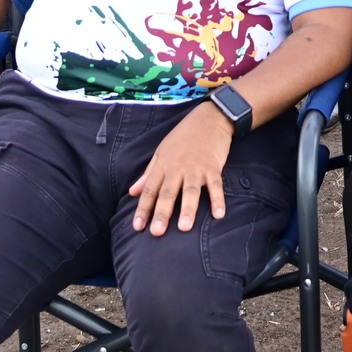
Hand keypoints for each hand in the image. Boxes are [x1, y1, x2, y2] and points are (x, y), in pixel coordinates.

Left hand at [128, 102, 234, 235]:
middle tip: (156, 232)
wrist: (208, 119)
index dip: (143, 208)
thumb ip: (148, 174)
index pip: (150, 189)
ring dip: (188, 209)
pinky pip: (216, 185)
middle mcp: (177, 168)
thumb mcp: (161, 152)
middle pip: (168, 192)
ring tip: (184, 228)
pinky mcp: (213, 166)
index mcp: (163, 165)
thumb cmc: (183, 137)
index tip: (137, 227)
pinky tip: (219, 215)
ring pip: (190, 191)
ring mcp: (196, 167)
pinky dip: (218, 199)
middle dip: (162, 212)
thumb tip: (132, 192)